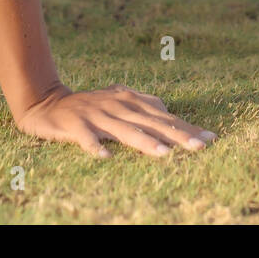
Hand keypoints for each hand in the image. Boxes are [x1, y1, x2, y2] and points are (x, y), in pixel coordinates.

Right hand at [15, 84, 218, 157]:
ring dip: (145, 142)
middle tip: (199, 147)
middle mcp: (117, 105)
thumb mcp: (118, 101)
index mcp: (130, 100)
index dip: (187, 127)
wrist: (47, 103)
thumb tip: (169, 112)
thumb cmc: (90, 106)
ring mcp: (96, 114)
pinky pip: (86, 138)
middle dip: (176, 135)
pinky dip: (95, 147)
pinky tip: (106, 157)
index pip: (164, 116)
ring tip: (165, 155)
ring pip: (124, 130)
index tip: (211, 138)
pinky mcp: (74, 125)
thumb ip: (143, 106)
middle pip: (151, 123)